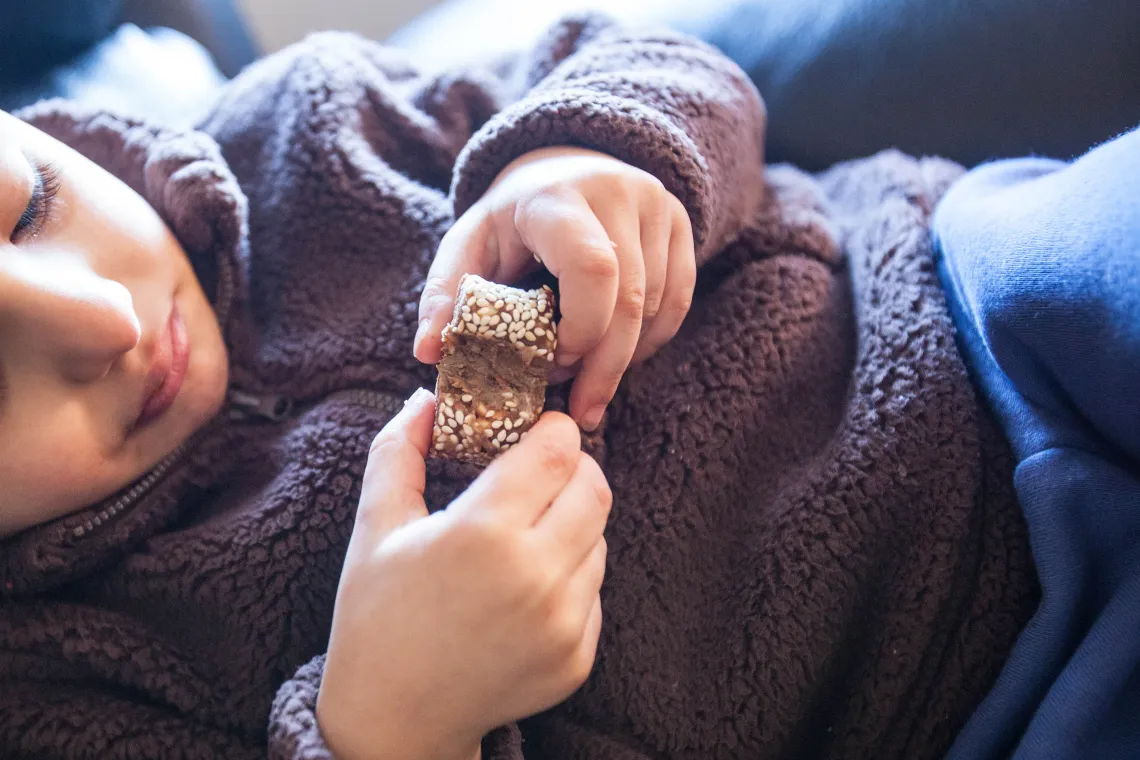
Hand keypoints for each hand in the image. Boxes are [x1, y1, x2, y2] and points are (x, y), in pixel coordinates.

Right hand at [316, 388, 610, 759]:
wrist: (395, 720)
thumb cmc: (377, 616)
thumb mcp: (375, 525)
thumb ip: (399, 449)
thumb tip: (425, 398)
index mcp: (483, 533)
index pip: (559, 449)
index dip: (551, 430)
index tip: (531, 432)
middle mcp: (535, 576)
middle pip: (595, 487)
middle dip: (571, 470)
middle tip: (535, 477)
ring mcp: (563, 621)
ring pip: (599, 537)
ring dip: (571, 523)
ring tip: (522, 537)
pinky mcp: (578, 656)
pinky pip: (595, 589)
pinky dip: (570, 575)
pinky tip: (524, 588)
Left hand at [415, 147, 695, 430]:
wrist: (562, 165)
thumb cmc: (510, 219)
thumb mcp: (469, 245)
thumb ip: (446, 294)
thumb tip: (429, 352)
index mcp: (556, 198)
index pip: (592, 268)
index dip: (581, 329)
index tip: (553, 363)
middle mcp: (616, 193)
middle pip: (632, 298)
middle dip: (606, 365)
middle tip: (583, 409)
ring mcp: (656, 205)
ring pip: (658, 306)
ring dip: (625, 355)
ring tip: (589, 375)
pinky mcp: (682, 222)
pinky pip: (679, 301)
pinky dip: (652, 341)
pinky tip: (621, 356)